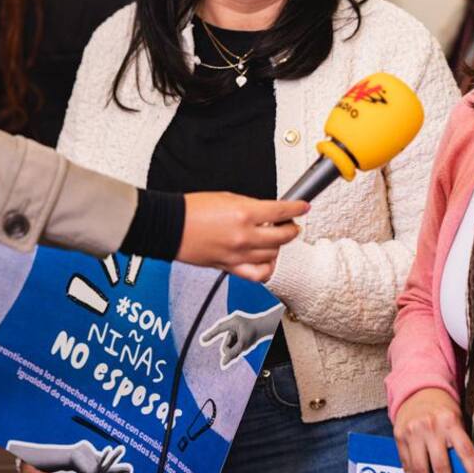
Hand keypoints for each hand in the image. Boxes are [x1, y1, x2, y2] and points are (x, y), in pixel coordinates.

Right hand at [175, 191, 307, 280]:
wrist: (170, 226)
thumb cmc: (193, 210)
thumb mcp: (228, 198)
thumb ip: (252, 206)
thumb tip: (268, 212)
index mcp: (245, 214)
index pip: (282, 211)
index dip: (297, 208)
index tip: (303, 207)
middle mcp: (244, 236)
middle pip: (283, 237)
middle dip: (291, 228)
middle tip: (291, 223)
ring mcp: (238, 254)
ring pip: (273, 256)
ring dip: (279, 247)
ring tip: (276, 239)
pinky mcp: (229, 267)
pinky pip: (257, 274)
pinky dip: (267, 268)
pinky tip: (267, 260)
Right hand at [199, 304, 285, 367]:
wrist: (265, 328)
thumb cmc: (255, 333)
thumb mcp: (244, 344)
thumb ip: (233, 354)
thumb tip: (223, 364)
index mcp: (233, 322)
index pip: (219, 329)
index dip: (210, 335)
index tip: (202, 341)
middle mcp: (231, 325)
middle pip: (225, 345)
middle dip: (231, 351)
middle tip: (241, 350)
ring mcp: (233, 331)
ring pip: (228, 347)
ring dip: (236, 350)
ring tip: (246, 346)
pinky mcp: (235, 336)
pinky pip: (231, 347)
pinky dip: (236, 350)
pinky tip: (243, 348)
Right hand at [393, 388, 473, 472]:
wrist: (417, 388)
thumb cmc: (442, 407)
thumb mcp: (456, 417)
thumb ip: (459, 441)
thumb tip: (467, 472)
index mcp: (450, 421)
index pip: (465, 451)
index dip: (473, 471)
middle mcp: (431, 426)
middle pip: (440, 465)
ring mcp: (413, 432)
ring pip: (420, 468)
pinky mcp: (399, 436)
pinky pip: (405, 463)